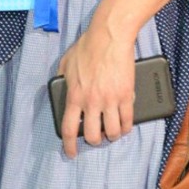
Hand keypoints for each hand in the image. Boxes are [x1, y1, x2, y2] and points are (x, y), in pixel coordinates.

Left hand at [54, 19, 136, 158]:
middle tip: (97, 138)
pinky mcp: (125, 95)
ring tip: (113, 132)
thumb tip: (60, 85)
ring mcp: (109, 100)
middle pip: (92, 135)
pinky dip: (126, 127)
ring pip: (112, 131)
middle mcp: (91, 102)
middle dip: (95, 141)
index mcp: (74, 95)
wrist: (109, 36)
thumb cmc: (88, 45)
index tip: (72, 153)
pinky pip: (127, 120)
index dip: (70, 145)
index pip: (69, 128)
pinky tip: (125, 126)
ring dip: (112, 135)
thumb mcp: (66, 62)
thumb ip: (62, 77)